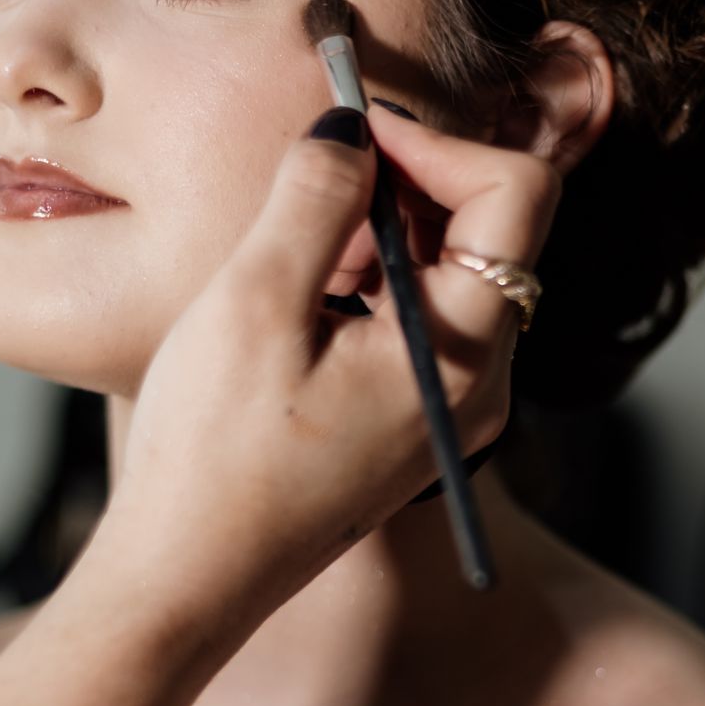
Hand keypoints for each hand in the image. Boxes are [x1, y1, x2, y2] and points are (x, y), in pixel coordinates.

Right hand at [96, 102, 561, 628]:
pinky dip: (372, 278)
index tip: (353, 130)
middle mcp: (481, 383)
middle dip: (410, 178)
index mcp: (464, 353)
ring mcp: (453, 407)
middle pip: (491, 228)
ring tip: (299, 242)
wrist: (188, 579)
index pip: (516, 193)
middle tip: (319, 167)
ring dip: (384, 228)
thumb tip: (351, 126)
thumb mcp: (255, 303)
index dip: (436, 141)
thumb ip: (315, 197)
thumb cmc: (214, 458)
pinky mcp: (414, 421)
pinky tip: (301, 292)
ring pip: (451, 270)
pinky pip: (420, 318)